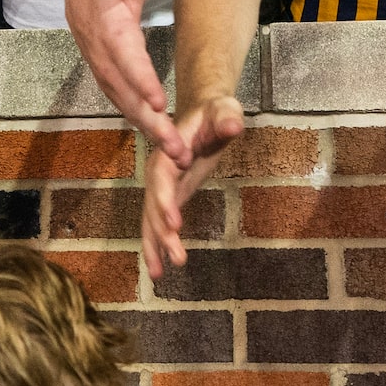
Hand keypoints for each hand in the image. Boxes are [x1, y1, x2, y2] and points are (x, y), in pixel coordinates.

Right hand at [70, 0, 185, 163]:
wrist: (84, 0)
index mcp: (110, 34)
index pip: (128, 62)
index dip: (142, 82)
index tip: (160, 102)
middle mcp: (107, 61)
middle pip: (129, 97)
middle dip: (153, 124)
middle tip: (177, 148)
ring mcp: (108, 77)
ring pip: (130, 110)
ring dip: (153, 134)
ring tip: (180, 156)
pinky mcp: (113, 86)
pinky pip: (130, 110)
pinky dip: (147, 129)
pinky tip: (169, 146)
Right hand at [140, 94, 242, 277]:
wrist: (204, 114)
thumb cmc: (215, 112)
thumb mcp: (224, 110)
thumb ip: (227, 118)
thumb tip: (233, 125)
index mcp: (168, 152)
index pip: (163, 178)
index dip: (165, 200)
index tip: (174, 223)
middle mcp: (158, 172)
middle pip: (155, 205)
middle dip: (162, 232)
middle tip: (176, 256)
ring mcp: (161, 187)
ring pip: (152, 220)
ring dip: (154, 246)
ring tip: (158, 275)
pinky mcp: (169, 197)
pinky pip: (157, 223)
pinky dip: (156, 246)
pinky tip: (159, 270)